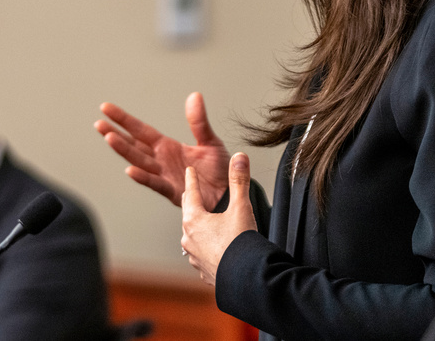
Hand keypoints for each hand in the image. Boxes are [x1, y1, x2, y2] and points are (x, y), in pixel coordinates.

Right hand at [96, 92, 229, 208]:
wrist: (230, 195)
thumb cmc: (219, 170)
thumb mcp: (210, 141)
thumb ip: (199, 121)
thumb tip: (194, 96)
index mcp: (167, 147)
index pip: (140, 130)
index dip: (124, 119)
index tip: (106, 109)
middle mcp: (161, 160)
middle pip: (133, 145)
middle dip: (116, 134)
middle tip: (99, 123)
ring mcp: (164, 176)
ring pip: (139, 161)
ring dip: (124, 150)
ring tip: (110, 138)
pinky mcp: (173, 191)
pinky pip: (155, 183)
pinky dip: (142, 177)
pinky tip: (130, 169)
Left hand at [181, 153, 256, 284]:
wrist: (245, 278)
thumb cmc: (240, 242)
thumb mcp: (241, 207)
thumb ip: (239, 181)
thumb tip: (239, 156)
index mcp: (194, 220)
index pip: (192, 193)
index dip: (192, 180)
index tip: (189, 171)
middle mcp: (189, 238)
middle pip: (189, 214)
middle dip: (191, 202)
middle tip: (190, 193)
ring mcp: (194, 256)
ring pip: (192, 236)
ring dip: (197, 227)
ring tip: (201, 223)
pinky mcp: (203, 271)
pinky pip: (201, 254)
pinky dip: (205, 247)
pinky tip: (210, 249)